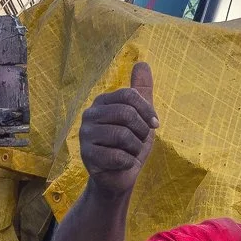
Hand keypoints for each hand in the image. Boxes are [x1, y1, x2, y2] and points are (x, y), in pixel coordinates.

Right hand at [79, 61, 157, 199]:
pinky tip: (122, 163)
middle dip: (142, 131)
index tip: (154, 124)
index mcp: (102, 102)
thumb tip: (143, 63)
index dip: (147, 110)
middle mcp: (90, 115)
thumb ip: (141, 91)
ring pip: (124, 136)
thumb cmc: (130, 144)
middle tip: (139, 141)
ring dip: (135, 148)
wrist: (119, 176)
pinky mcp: (87, 155)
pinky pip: (119, 156)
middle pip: (127, 114)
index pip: (129, 95)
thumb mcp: (140, 116)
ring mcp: (85, 135)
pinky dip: (128, 162)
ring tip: (129, 152)